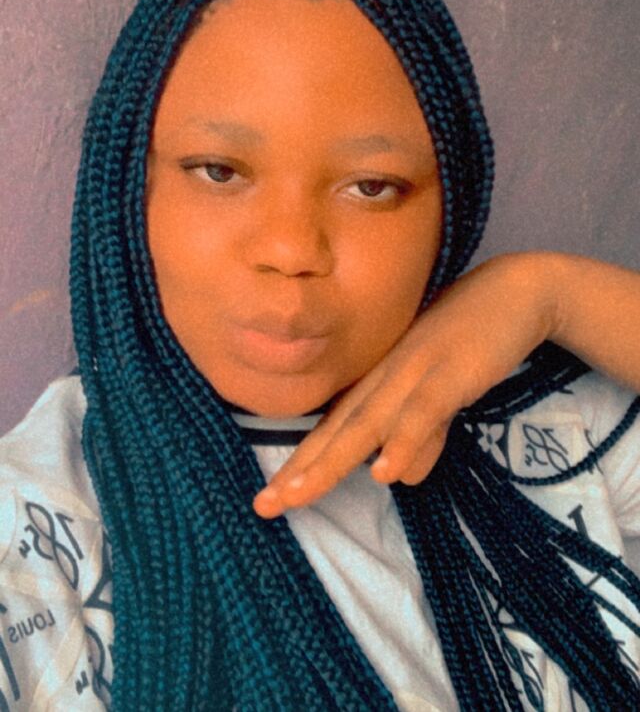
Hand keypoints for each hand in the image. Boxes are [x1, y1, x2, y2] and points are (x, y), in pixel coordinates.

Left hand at [253, 253, 559, 517]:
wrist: (514, 292)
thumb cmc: (470, 342)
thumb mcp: (439, 398)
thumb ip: (420, 436)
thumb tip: (399, 476)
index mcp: (380, 380)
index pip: (333, 428)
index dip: (302, 463)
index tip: (269, 499)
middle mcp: (385, 377)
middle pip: (337, 430)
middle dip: (300, 469)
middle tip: (265, 506)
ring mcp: (414, 372)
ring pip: (367, 423)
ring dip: (332, 460)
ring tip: (299, 495)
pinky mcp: (451, 373)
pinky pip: (423, 411)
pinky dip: (404, 441)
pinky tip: (386, 472)